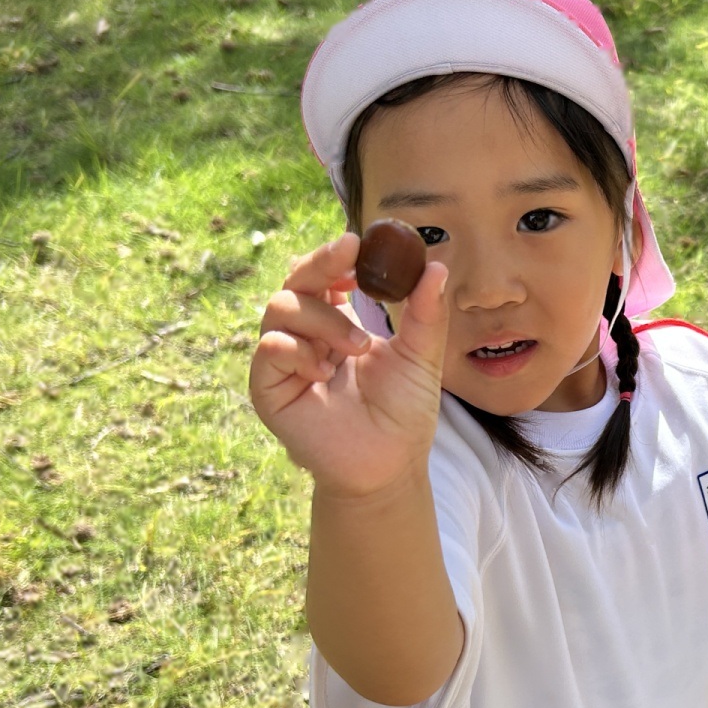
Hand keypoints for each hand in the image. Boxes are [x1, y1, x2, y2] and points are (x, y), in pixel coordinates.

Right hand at [248, 232, 449, 497]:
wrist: (389, 464)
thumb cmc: (403, 412)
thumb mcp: (421, 356)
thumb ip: (425, 312)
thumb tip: (438, 266)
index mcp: (337, 322)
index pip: (326, 275)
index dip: (336, 256)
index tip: (359, 244)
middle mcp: (306, 335)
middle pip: (296, 280)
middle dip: (322, 264)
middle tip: (349, 256)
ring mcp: (285, 360)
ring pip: (281, 308)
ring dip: (323, 319)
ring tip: (357, 347)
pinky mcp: (268, 388)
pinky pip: (269, 348)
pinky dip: (297, 351)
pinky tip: (325, 372)